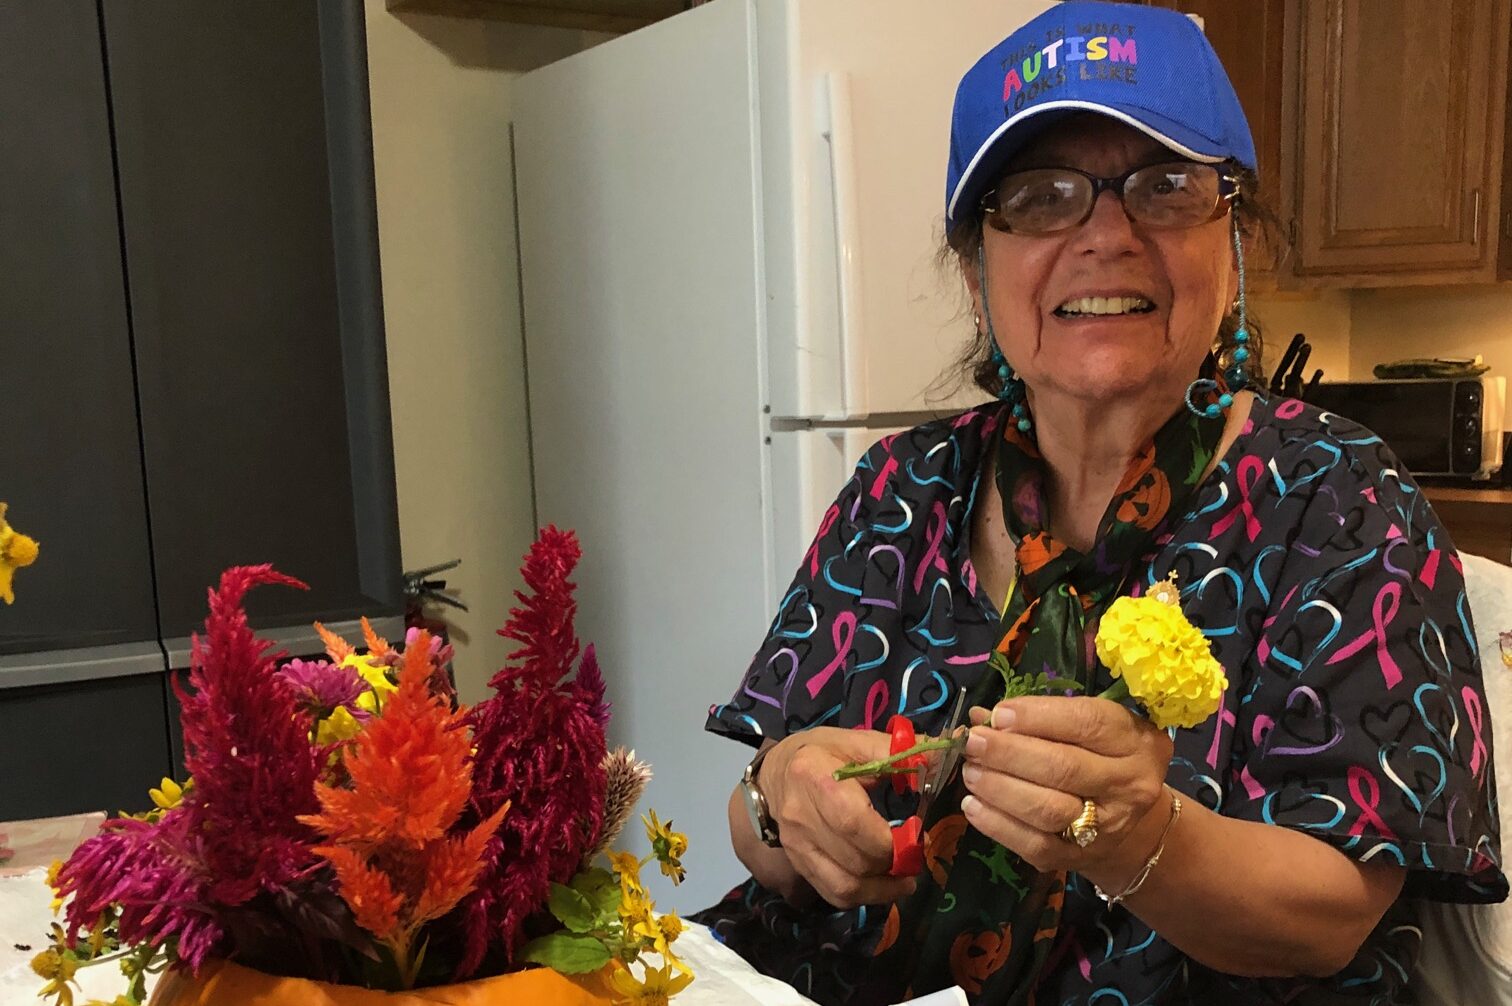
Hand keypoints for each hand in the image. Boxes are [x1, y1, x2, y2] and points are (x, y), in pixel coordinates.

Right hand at [760, 727, 918, 908]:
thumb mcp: (853, 741)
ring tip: (905, 879)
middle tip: (916, 855)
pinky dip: (863, 896)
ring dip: (882, 890)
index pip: (853, 822)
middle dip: (893, 864)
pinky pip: (834, 894)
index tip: (916, 835)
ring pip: (844, 886)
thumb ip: (896, 752)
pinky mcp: (798, 865)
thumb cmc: (819, 755)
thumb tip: (941, 756)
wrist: (773, 775)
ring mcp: (797, 846)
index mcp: (815, 777)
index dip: (889, 839)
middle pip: (854, 859)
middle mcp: (801, 817)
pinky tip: (881, 885)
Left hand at [960, 696, 1173, 875]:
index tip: (999, 714)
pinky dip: (998, 825)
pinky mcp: (1080, 858)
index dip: (1037, 716)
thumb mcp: (1084, 726)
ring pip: (1048, 809)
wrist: (1123, 817)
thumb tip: (981, 717)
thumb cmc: (1098, 755)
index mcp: (1134, 741)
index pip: (1087, 723)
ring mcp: (1107, 827)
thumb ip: (1040, 717)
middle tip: (974, 742)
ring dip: (999, 788)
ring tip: (971, 771)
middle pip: (1064, 767)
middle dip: (1009, 753)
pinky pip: (1034, 845)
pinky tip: (973, 805)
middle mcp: (1128, 784)